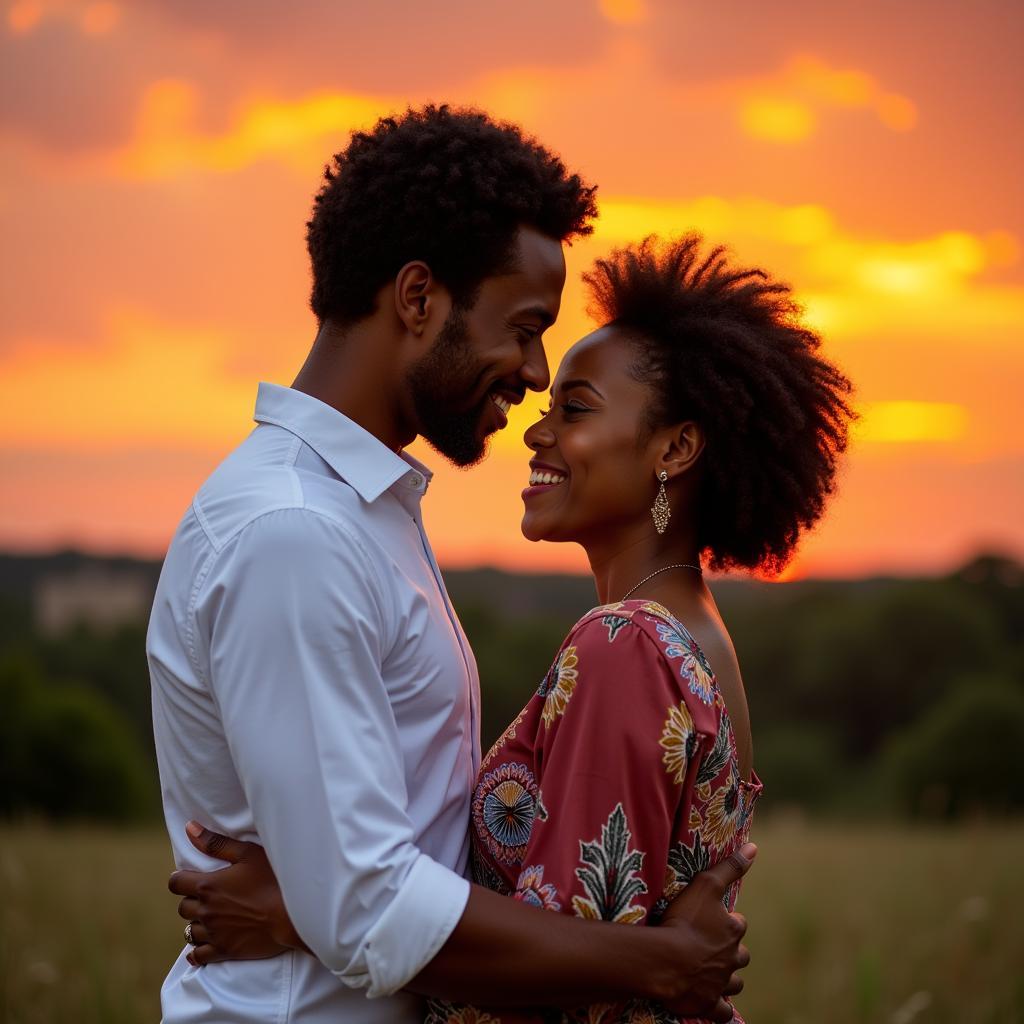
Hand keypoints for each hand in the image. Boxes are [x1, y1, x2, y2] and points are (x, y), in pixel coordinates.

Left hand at [168, 821, 306, 966]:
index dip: (180, 879)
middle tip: (209, 896)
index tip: (191, 878)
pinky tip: (204, 946)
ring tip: (212, 918)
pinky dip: (197, 952)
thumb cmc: (273, 879)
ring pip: (190, 931)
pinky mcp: (223, 951)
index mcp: (208, 885)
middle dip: (192, 900)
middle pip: (183, 907)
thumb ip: (215, 843)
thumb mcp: (247, 854)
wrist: (292, 915)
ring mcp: (213, 933)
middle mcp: (205, 910)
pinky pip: (198, 956)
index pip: (176, 883)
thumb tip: (189, 828)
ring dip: (197, 923)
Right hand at [656, 842, 755, 1020]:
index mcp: (732, 931)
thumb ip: (730, 867)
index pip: (738, 924)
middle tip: (714, 946)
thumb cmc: (685, 920)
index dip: (729, 920)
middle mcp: (732, 958)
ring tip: (715, 972)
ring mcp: (721, 983)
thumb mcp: (706, 885)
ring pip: (734, 983)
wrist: (668, 961)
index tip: (716, 918)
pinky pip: (721, 1011)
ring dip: (728, 977)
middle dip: (733, 951)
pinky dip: (720, 1009)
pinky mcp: (709, 1003)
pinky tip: (717, 1006)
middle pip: (741, 955)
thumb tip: (754, 848)